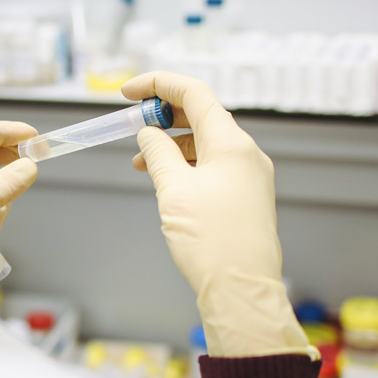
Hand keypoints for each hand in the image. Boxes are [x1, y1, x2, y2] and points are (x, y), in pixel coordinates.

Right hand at [123, 72, 314, 358]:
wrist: (241, 292)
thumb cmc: (212, 243)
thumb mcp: (173, 191)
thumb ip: (157, 153)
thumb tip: (148, 135)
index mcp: (231, 144)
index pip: (194, 94)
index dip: (158, 85)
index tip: (128, 92)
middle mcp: (246, 154)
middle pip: (202, 116)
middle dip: (163, 115)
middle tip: (131, 125)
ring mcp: (249, 176)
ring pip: (206, 143)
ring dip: (172, 143)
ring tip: (141, 160)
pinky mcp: (246, 198)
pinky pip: (214, 167)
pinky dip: (186, 165)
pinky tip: (166, 180)